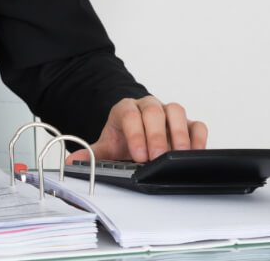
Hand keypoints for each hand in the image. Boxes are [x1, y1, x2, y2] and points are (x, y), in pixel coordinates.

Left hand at [67, 96, 206, 163]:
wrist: (136, 136)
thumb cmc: (123, 141)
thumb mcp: (107, 147)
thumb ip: (92, 154)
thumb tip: (72, 162)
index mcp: (126, 109)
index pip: (130, 115)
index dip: (135, 134)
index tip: (138, 155)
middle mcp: (148, 107)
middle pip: (154, 111)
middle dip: (156, 135)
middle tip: (157, 158)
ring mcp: (168, 113)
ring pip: (176, 110)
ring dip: (178, 133)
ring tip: (178, 155)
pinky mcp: (187, 124)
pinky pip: (196, 123)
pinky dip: (197, 137)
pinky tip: (194, 153)